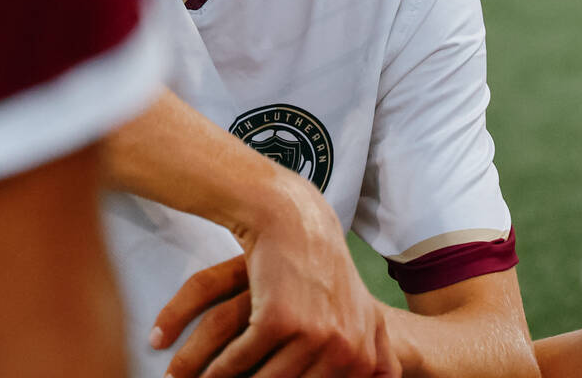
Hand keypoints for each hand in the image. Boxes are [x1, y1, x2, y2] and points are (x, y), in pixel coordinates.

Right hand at [151, 173, 402, 377]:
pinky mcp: (278, 319)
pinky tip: (204, 375)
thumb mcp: (363, 310)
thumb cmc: (322, 268)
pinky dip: (217, 370)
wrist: (292, 218)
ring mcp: (313, 335)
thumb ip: (378, 353)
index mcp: (365, 356)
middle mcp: (346, 349)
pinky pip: (238, 362)